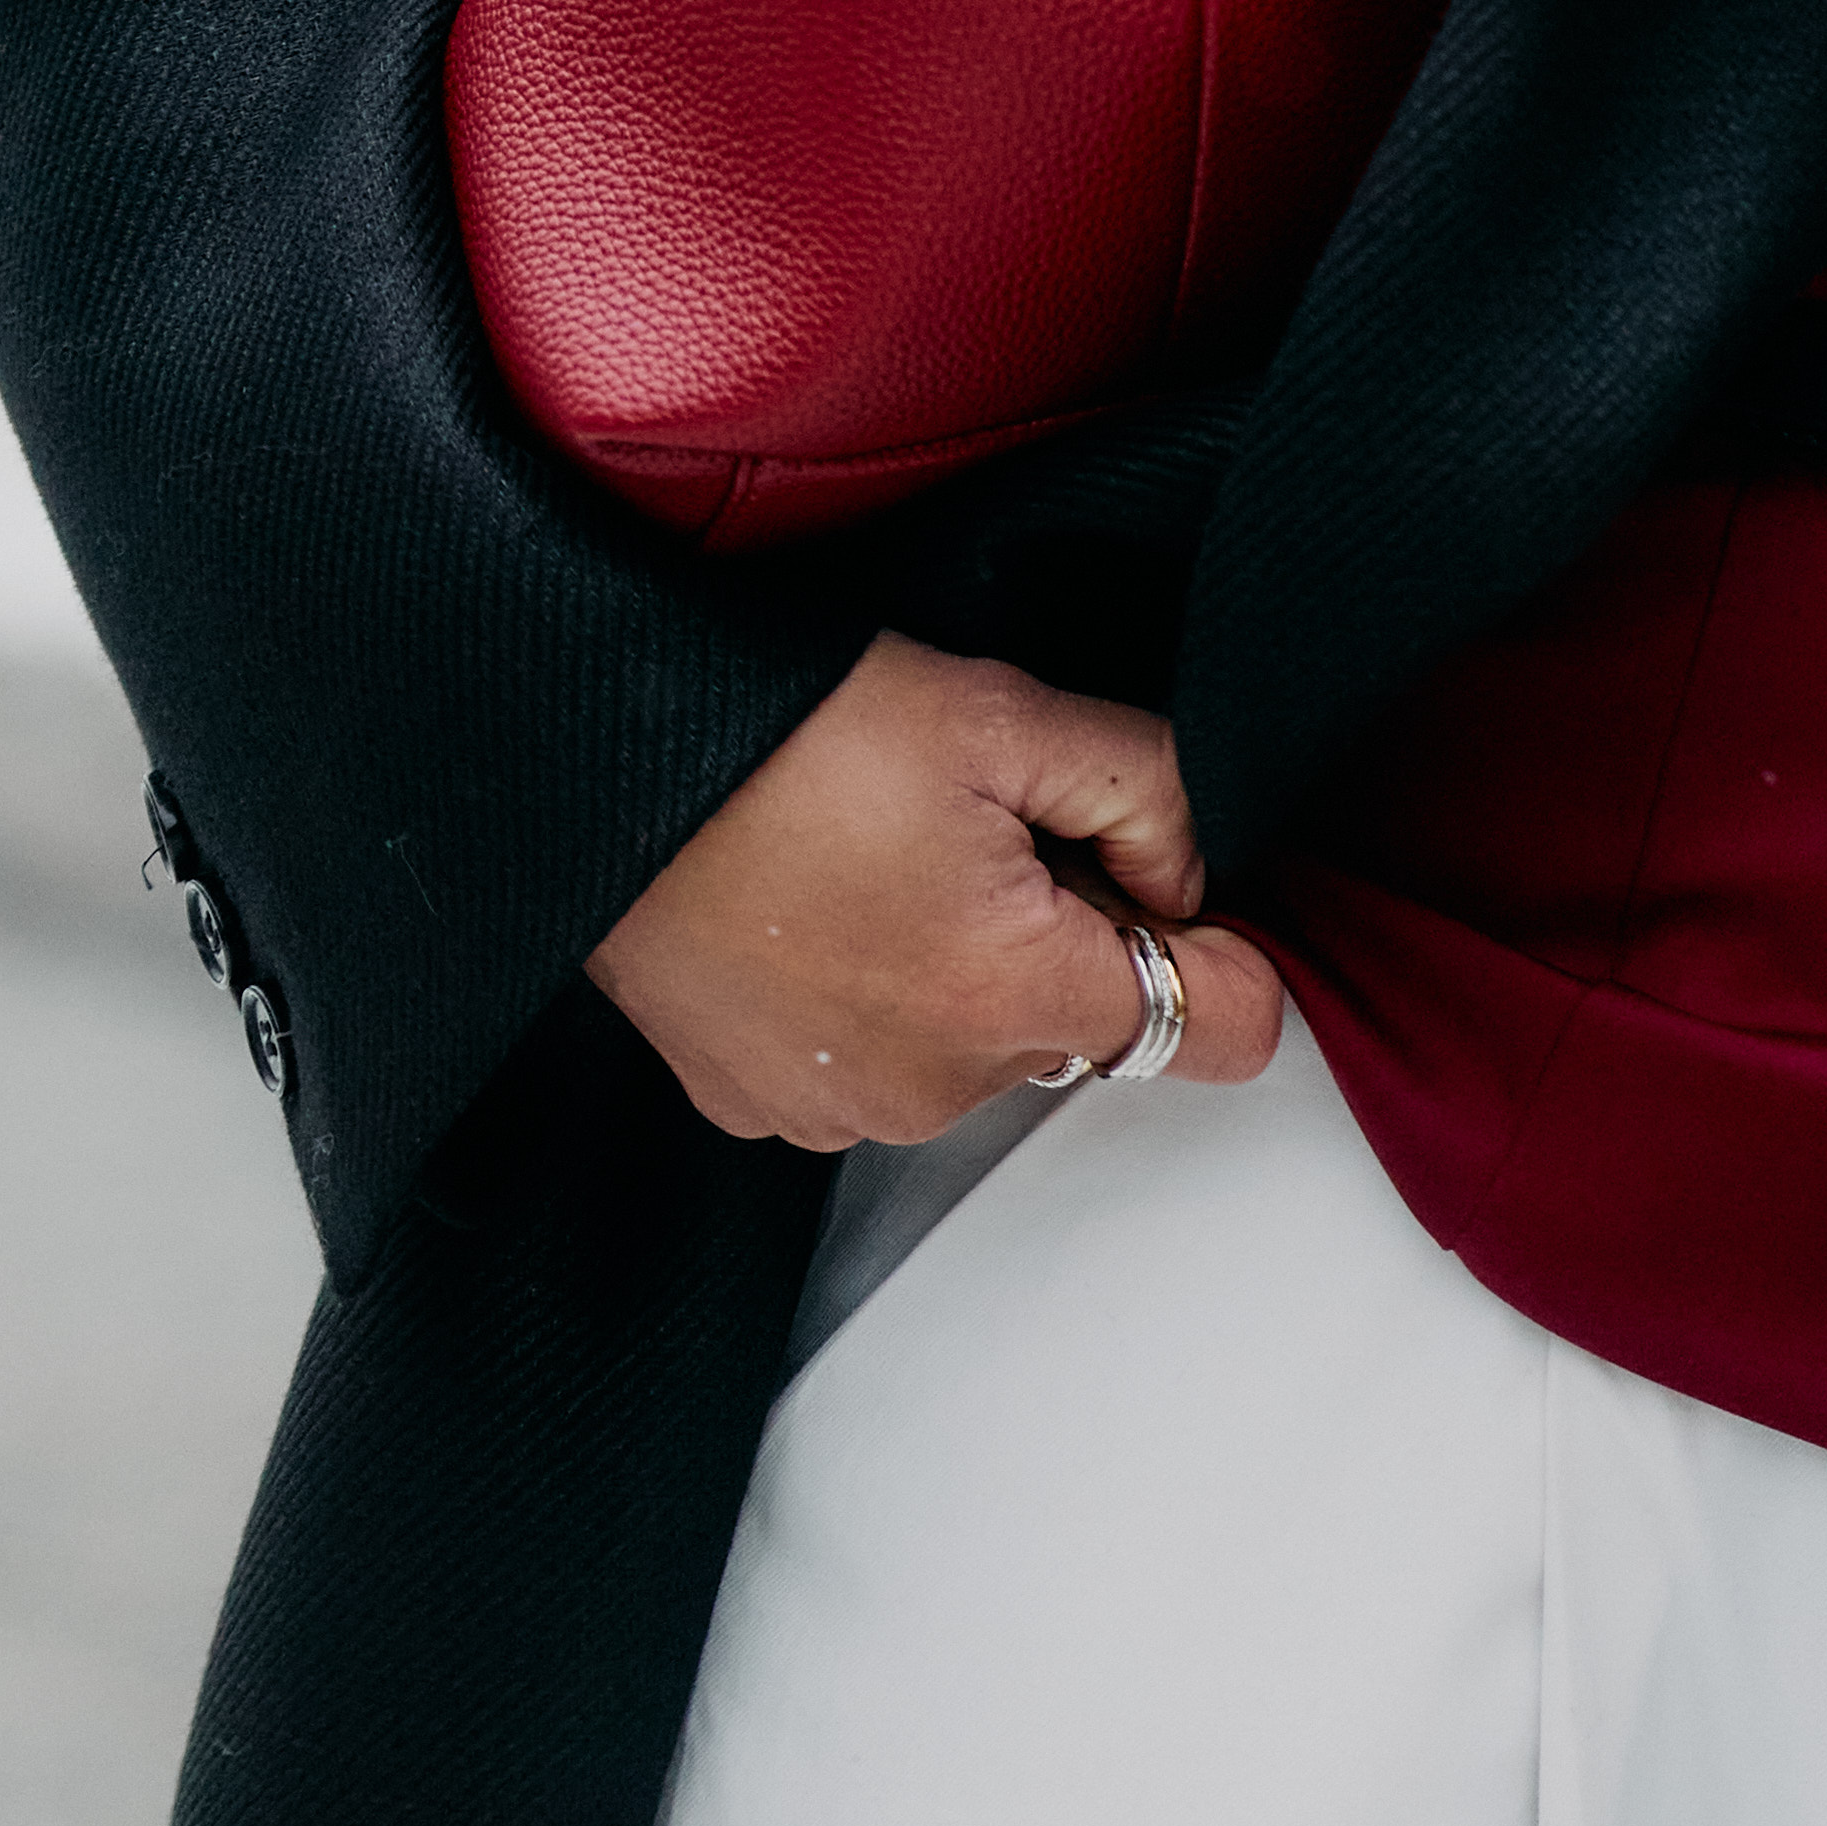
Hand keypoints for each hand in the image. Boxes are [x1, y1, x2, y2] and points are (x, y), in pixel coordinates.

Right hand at [588, 636, 1289, 1148]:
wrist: (600, 756)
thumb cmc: (784, 733)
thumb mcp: (1006, 714)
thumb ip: (1150, 793)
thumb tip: (1191, 876)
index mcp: (1015, 994)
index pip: (1226, 1031)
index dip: (1225, 946)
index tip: (1165, 884)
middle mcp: (937, 1086)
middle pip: (1086, 1027)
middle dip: (1065, 934)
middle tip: (976, 829)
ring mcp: (843, 1110)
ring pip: (981, 1047)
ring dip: (966, 971)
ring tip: (880, 859)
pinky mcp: (767, 1107)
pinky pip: (877, 1066)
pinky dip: (874, 999)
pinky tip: (821, 907)